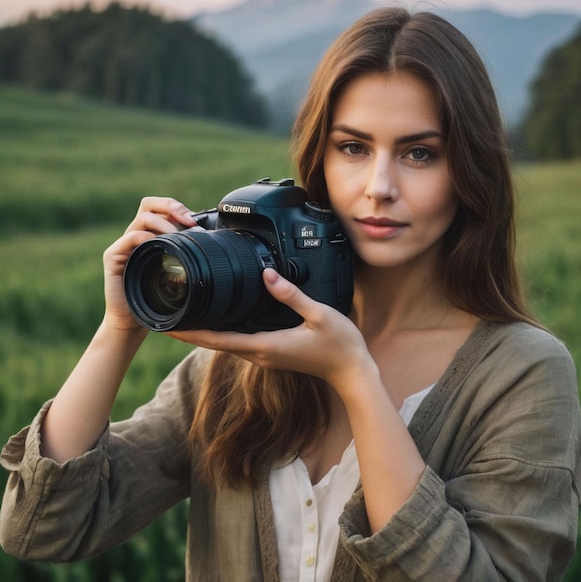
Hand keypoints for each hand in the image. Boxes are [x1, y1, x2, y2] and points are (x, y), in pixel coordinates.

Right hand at [102, 197, 196, 330]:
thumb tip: (212, 244)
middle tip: (187, 220)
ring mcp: (124, 244)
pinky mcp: (113, 256)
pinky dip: (146, 237)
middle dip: (170, 206)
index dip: (178, 208)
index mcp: (151, 235)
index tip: (195, 221)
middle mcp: (136, 235)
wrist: (133, 321)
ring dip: (164, 223)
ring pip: (143, 217)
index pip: (162, 208)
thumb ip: (188, 256)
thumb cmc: (156, 299)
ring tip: (175, 235)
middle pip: (150, 204)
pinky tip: (158, 245)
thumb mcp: (177, 273)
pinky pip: (129, 238)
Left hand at [167, 268, 379, 396]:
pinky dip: (222, 333)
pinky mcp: (271, 353)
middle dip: (189, 332)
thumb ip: (290, 294)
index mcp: (266, 345)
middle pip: (215, 343)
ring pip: (226, 344)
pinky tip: (217, 322)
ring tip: (184, 317)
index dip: (191, 333)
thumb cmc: (339, 344)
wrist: (351, 370)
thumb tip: (267, 274)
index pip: (219, 340)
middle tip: (165, 317)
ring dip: (203, 333)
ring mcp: (265, 356)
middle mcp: (260, 354)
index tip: (168, 326)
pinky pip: (239, 343)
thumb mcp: (318, 314)